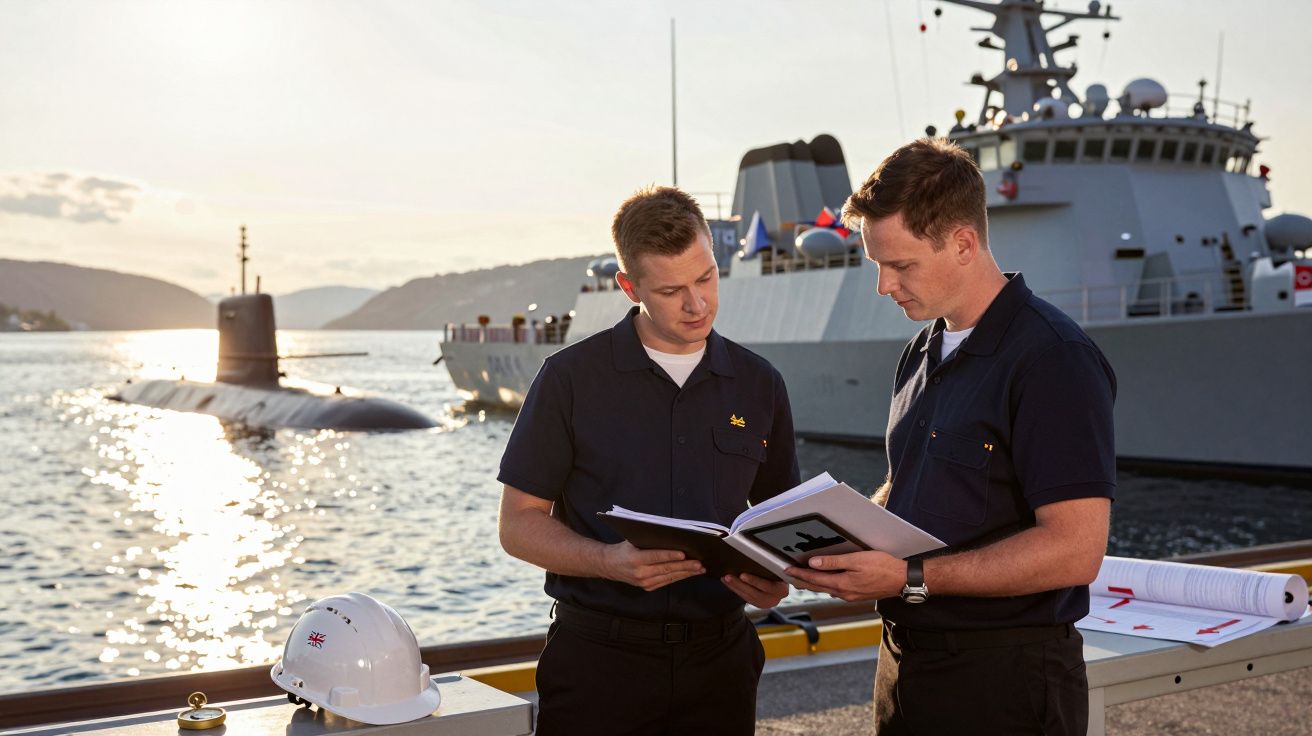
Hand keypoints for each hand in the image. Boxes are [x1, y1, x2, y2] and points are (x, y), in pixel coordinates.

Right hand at [600, 541, 704, 591]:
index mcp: (635, 559)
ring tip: (699, 569)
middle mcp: (640, 573)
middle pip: (666, 569)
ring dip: (686, 573)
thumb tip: (672, 538)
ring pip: (669, 577)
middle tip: (699, 564)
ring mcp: (644, 582)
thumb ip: (649, 540)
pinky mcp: (648, 587)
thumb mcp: (633, 541)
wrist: (609, 565)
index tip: (684, 554)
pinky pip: (666, 582)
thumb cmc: (624, 549)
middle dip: (685, 567)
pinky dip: (678, 577)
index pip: (656, 556)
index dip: (670, 556)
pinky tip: (688, 573)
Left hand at [722, 573, 788, 608]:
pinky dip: (734, 589)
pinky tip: (726, 582)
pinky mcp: (756, 604)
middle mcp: (774, 599)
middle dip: (740, 584)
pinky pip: (743, 597)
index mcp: (781, 590)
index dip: (754, 581)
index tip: (742, 575)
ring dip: (734, 586)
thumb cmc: (780, 575)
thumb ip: (772, 567)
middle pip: (754, 593)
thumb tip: (756, 554)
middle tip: (728, 576)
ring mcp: (764, 603)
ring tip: (725, 578)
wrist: (782, 587)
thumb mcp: (780, 571)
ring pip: (747, 596)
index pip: (767, 586)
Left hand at [786, 551, 906, 602]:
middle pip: (817, 587)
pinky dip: (826, 586)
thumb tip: (813, 563)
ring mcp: (850, 596)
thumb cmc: (882, 567)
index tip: (786, 569)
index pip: (814, 579)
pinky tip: (825, 584)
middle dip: (802, 581)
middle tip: (788, 576)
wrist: (902, 580)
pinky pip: (836, 591)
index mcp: (841, 584)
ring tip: (802, 579)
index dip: (799, 573)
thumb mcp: (857, 560)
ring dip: (813, 584)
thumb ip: (834, 562)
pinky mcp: (857, 595)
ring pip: (826, 589)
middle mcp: (843, 593)